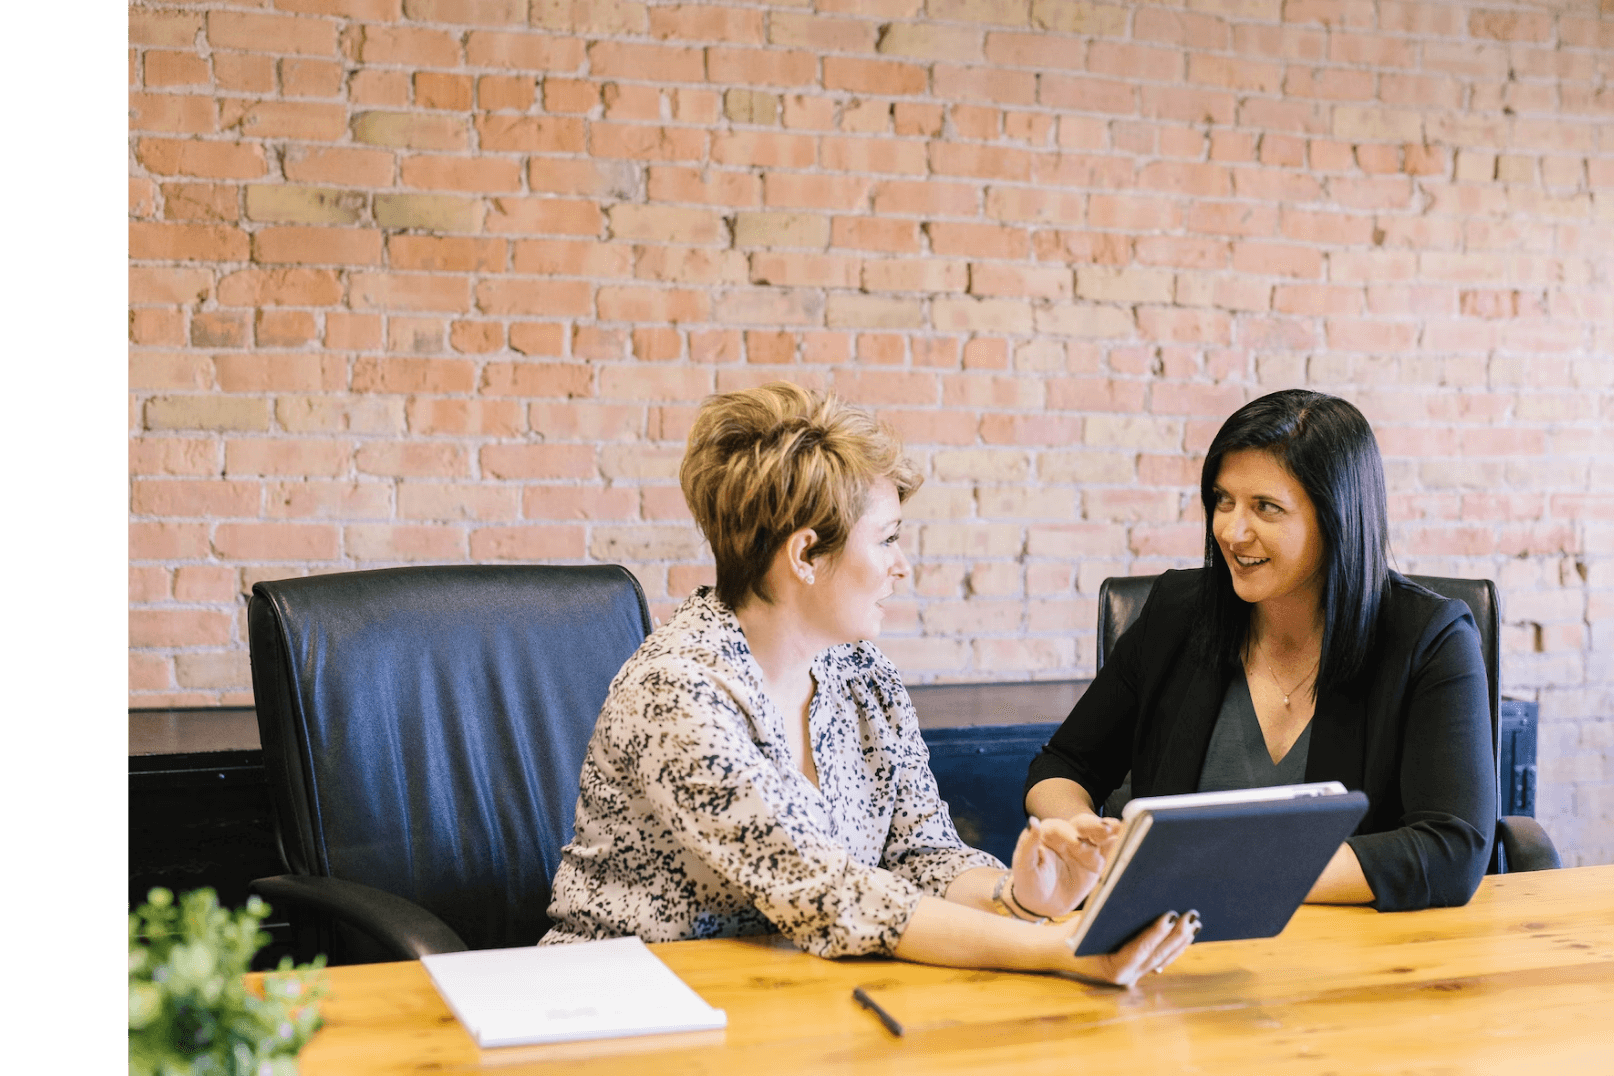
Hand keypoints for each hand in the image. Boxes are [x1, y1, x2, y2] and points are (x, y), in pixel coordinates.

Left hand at [1009, 815, 1122, 918]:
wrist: (1042, 904)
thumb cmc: (1029, 882)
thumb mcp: (1024, 865)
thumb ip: (1028, 844)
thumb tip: (1032, 822)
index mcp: (1049, 833)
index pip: (1059, 828)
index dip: (1068, 833)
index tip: (1074, 842)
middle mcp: (1069, 836)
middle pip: (1083, 826)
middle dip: (1094, 826)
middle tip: (1104, 829)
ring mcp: (1085, 848)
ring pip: (1099, 835)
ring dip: (1110, 831)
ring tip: (1121, 829)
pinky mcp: (1097, 861)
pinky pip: (1109, 851)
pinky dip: (1119, 845)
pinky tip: (1129, 840)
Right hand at [1069, 910, 1200, 986]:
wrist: (1061, 953)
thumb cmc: (1072, 935)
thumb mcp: (1088, 924)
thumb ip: (1110, 916)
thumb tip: (1136, 896)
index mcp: (1113, 969)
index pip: (1140, 949)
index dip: (1156, 933)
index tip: (1170, 915)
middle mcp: (1127, 978)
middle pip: (1158, 955)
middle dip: (1176, 935)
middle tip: (1190, 916)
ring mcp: (1134, 977)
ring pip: (1163, 959)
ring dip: (1180, 942)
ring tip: (1194, 923)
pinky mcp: (1138, 971)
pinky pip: (1160, 960)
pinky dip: (1174, 947)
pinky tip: (1186, 936)